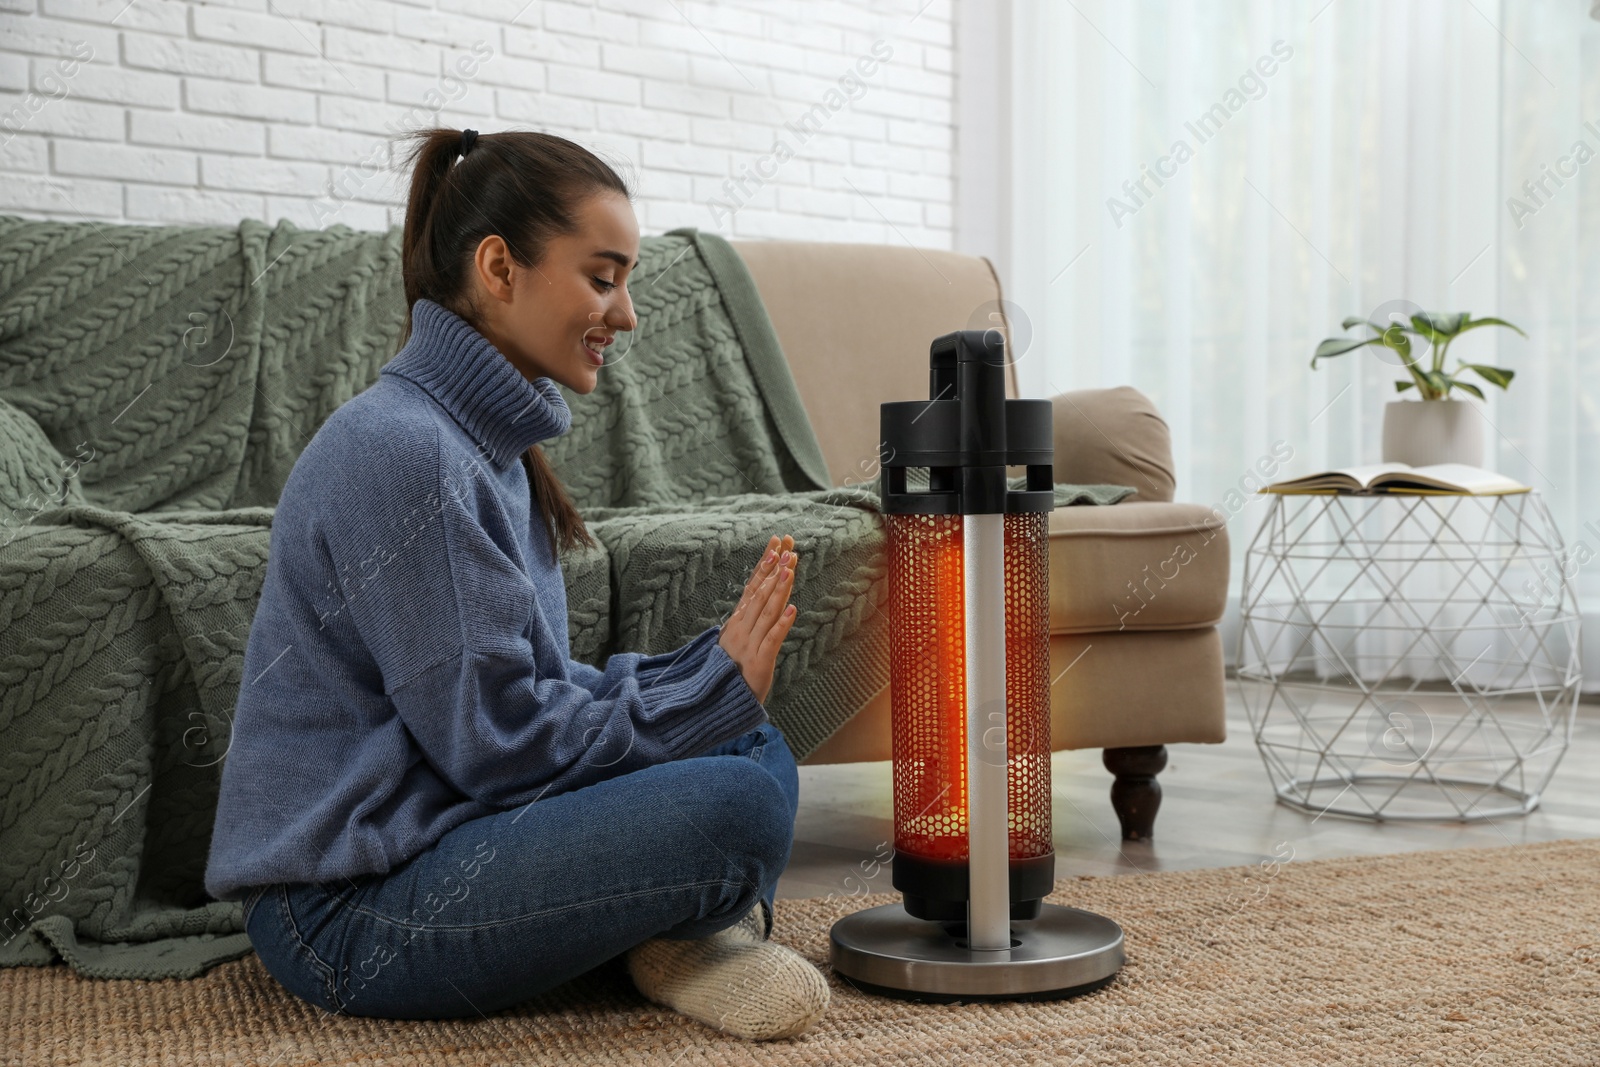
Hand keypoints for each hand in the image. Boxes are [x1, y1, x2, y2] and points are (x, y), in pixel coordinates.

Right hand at [718, 534, 798, 703]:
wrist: (718, 703)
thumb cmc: (730, 671)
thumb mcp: (736, 641)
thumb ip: (746, 620)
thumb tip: (755, 598)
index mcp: (737, 621)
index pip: (753, 585)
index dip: (765, 564)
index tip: (777, 544)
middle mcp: (741, 628)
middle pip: (760, 593)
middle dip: (774, 569)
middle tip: (788, 548)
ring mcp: (749, 643)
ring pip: (766, 611)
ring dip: (778, 589)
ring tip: (790, 569)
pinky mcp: (759, 661)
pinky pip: (772, 639)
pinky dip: (782, 624)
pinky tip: (793, 609)